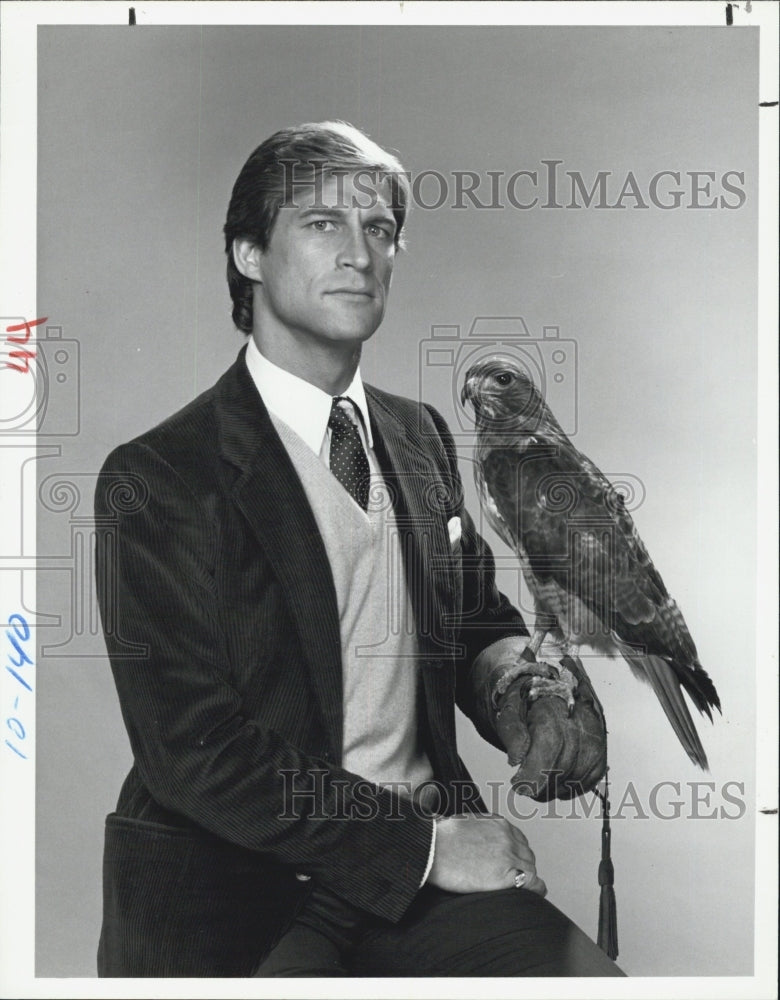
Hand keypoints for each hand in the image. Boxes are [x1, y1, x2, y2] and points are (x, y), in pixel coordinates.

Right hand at [427, 813, 546, 896]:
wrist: (432, 850)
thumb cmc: (440, 839)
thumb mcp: (463, 822)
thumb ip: (477, 828)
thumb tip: (471, 834)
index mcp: (498, 823)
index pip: (519, 839)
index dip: (517, 853)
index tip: (513, 862)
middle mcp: (507, 836)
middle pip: (526, 853)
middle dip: (522, 864)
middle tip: (514, 877)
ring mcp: (508, 855)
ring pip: (530, 867)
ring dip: (527, 877)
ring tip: (523, 887)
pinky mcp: (506, 875)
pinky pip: (532, 882)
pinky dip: (536, 888)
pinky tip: (535, 893)